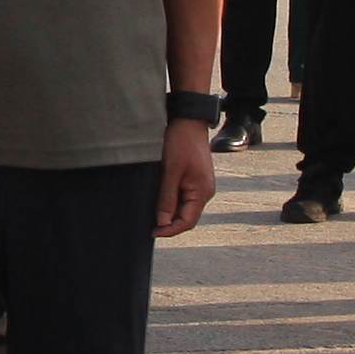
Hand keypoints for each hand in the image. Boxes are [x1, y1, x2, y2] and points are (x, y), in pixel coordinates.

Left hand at [154, 116, 215, 237]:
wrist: (188, 121)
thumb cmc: (180, 143)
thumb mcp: (170, 172)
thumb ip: (167, 199)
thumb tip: (162, 222)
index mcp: (202, 192)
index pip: (187, 222)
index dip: (170, 230)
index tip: (152, 233)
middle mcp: (205, 192)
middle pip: (187, 217)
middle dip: (169, 223)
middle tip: (148, 225)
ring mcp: (201, 185)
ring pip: (185, 208)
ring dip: (170, 213)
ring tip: (152, 213)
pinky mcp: (195, 179)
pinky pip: (184, 197)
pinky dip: (172, 202)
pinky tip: (160, 200)